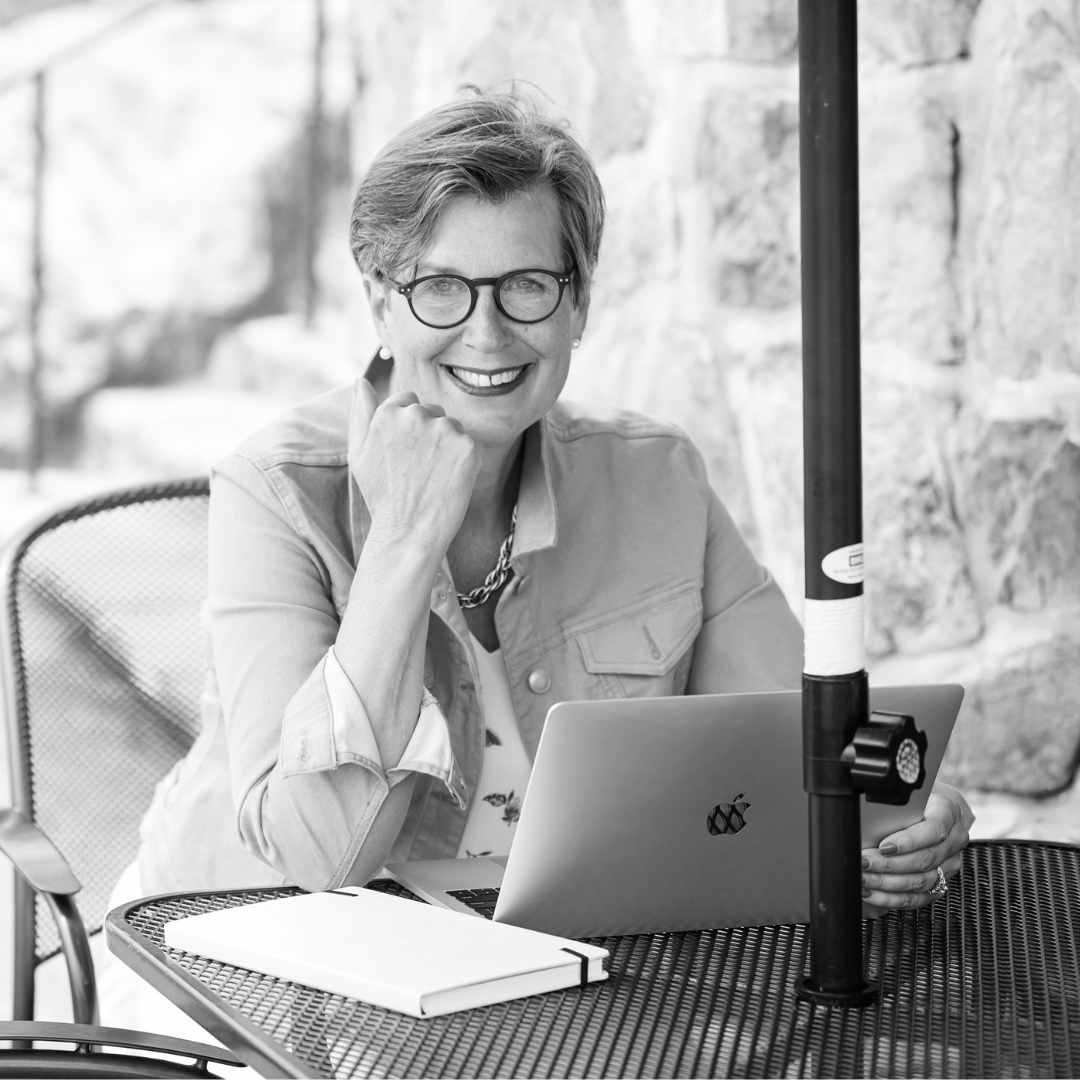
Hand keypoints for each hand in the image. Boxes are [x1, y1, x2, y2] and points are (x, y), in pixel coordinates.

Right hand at [348, 379, 480, 556]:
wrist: (408, 532)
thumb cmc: (382, 497)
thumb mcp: (359, 455)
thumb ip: (360, 414)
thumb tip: (360, 380)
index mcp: (388, 412)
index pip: (409, 400)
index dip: (410, 428)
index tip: (407, 453)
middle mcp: (416, 415)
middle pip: (433, 411)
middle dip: (430, 434)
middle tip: (420, 469)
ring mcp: (444, 429)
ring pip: (453, 427)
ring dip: (449, 446)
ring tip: (434, 476)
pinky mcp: (468, 446)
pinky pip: (471, 444)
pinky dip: (466, 461)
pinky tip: (450, 481)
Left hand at [860, 787, 973, 910]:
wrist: (932, 810)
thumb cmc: (913, 800)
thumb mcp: (905, 794)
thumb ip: (890, 801)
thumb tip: (861, 805)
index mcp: (947, 812)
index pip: (933, 830)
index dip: (908, 841)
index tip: (883, 846)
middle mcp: (954, 840)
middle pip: (924, 859)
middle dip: (888, 864)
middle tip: (862, 863)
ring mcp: (949, 864)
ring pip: (920, 881)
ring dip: (886, 883)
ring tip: (862, 879)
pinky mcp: (941, 883)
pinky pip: (918, 898)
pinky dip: (892, 898)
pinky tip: (872, 893)